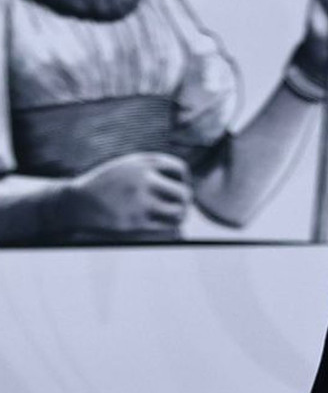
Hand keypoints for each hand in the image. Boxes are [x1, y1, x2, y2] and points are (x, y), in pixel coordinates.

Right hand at [66, 153, 190, 235]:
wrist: (76, 203)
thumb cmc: (107, 185)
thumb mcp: (127, 167)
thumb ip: (153, 169)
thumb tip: (186, 182)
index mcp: (141, 163)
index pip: (180, 169)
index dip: (182, 180)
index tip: (174, 187)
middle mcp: (142, 180)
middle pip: (184, 194)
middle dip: (183, 202)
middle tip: (176, 206)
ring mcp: (139, 201)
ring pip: (179, 213)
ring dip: (178, 216)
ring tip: (170, 217)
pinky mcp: (136, 222)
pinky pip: (168, 229)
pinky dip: (169, 229)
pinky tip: (161, 226)